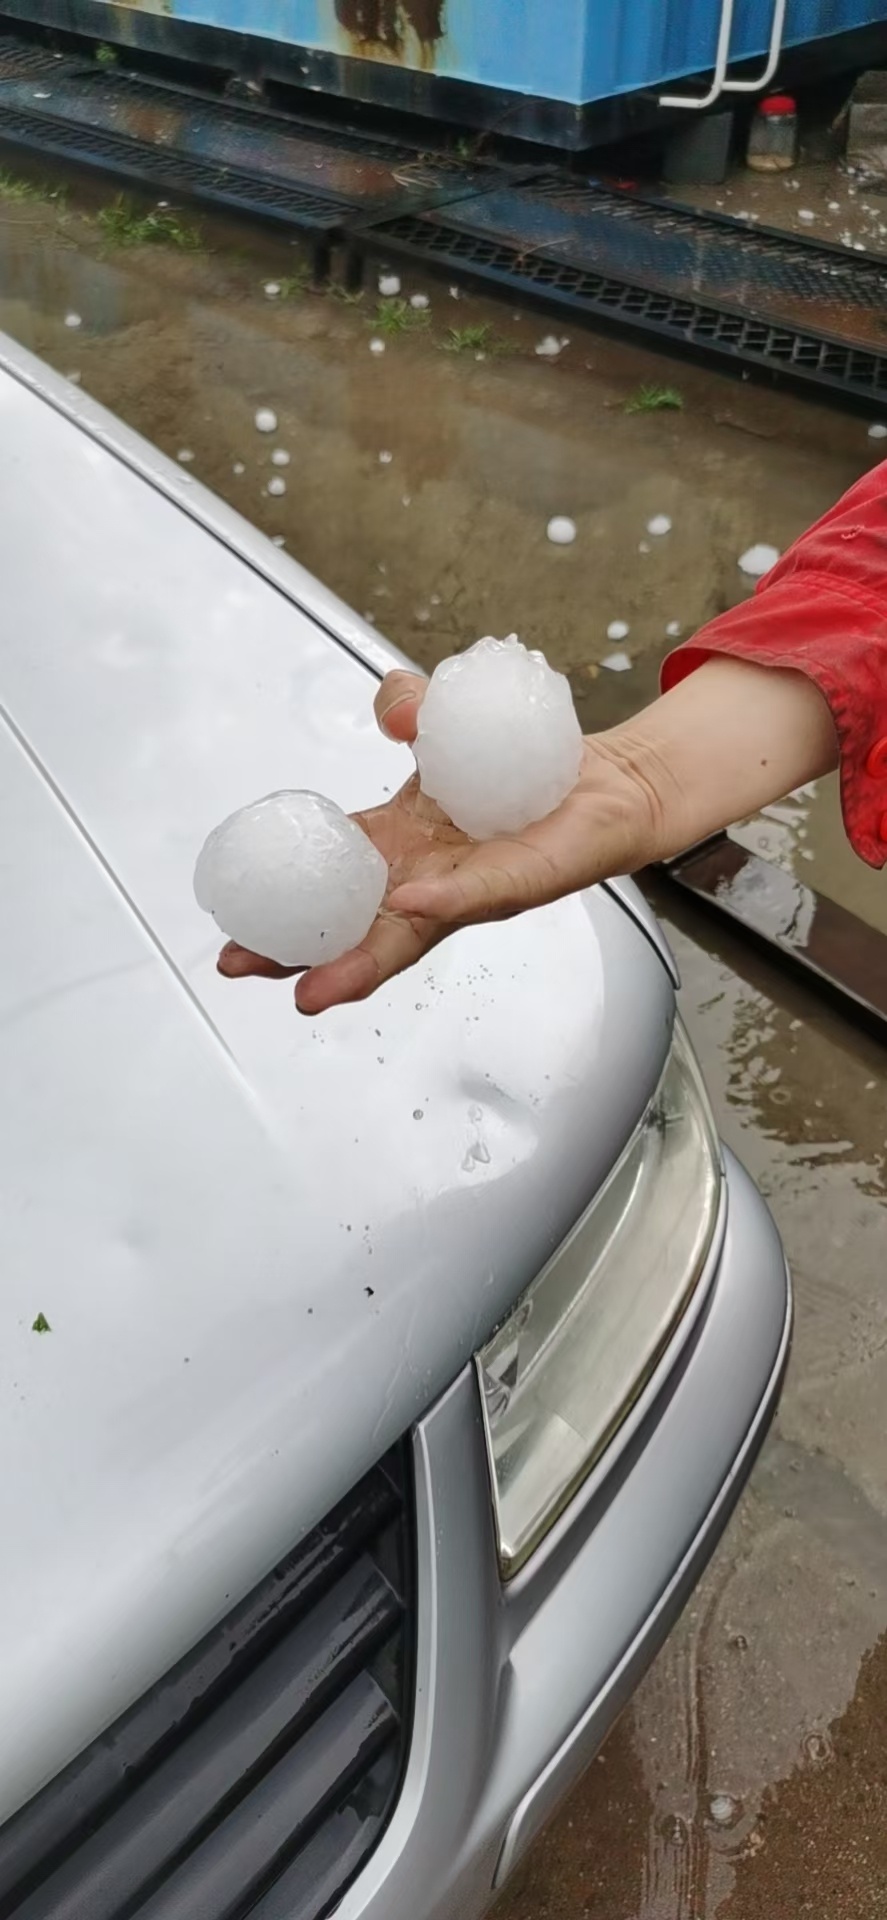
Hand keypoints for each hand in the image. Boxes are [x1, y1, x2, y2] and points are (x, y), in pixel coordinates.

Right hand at [218, 656, 836, 1014]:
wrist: (606, 784)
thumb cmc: (522, 771)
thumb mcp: (446, 725)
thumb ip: (410, 705)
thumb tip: (393, 699)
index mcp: (398, 851)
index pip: (327, 887)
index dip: (279, 909)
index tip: (232, 933)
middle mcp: (427, 884)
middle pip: (351, 931)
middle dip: (297, 956)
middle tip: (245, 968)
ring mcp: (470, 891)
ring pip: (405, 935)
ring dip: (358, 959)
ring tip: (315, 985)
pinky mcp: (520, 882)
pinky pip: (476, 892)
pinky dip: (442, 899)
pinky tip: (409, 903)